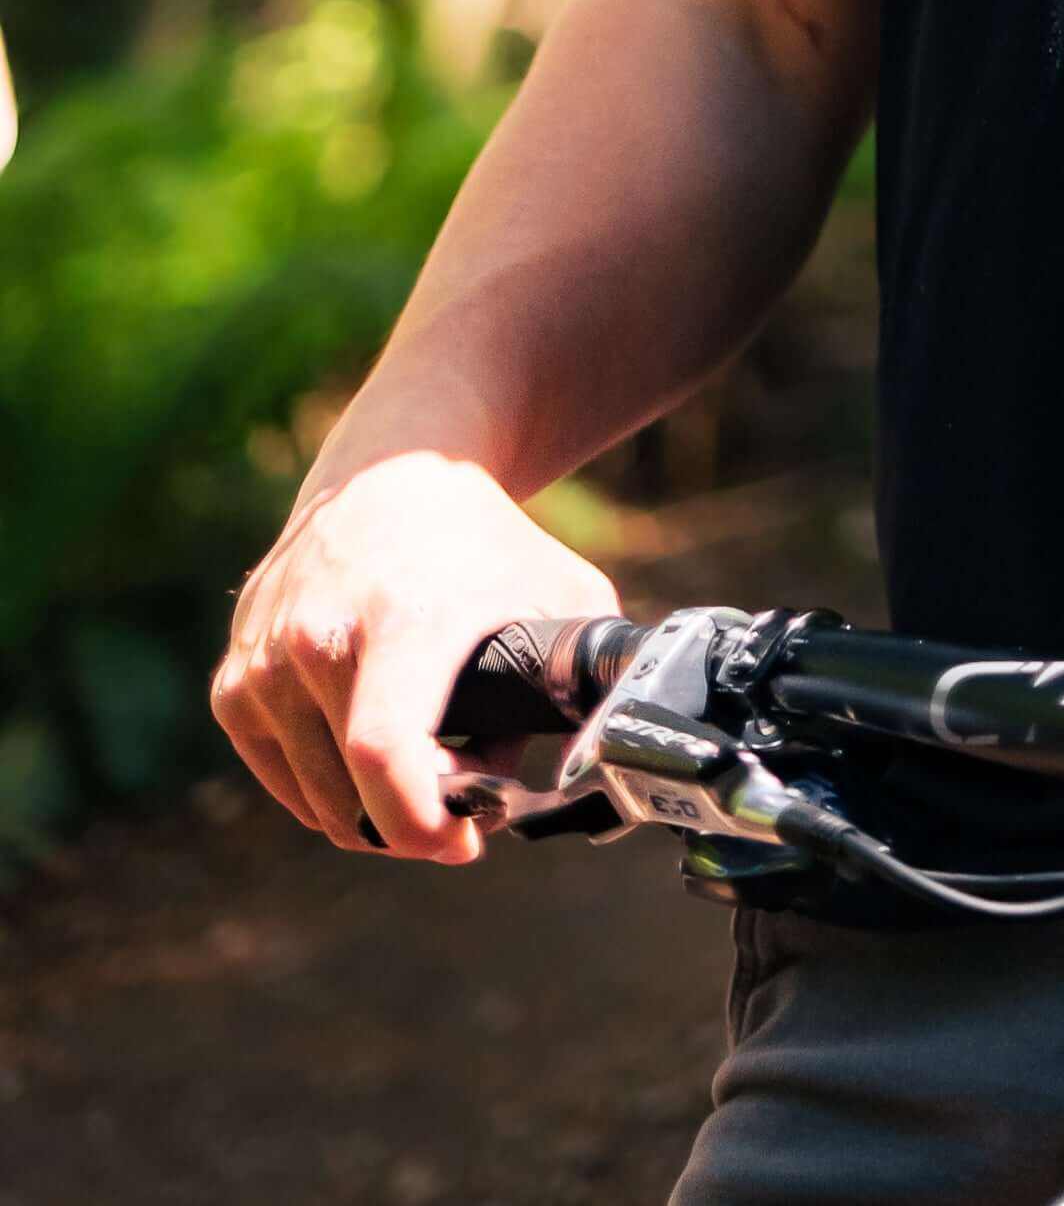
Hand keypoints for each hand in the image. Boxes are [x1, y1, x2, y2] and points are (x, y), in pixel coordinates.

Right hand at [214, 448, 619, 864]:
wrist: (391, 472)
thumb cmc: (486, 543)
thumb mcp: (559, 595)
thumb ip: (581, 686)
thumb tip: (575, 778)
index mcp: (400, 619)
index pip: (383, 753)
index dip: (421, 826)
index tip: (463, 839)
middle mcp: (317, 638)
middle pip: (356, 795)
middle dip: (418, 819)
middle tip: (466, 795)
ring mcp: (264, 662)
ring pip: (320, 802)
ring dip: (374, 809)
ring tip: (428, 764)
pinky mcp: (233, 681)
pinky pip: (285, 779)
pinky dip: (329, 787)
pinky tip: (374, 749)